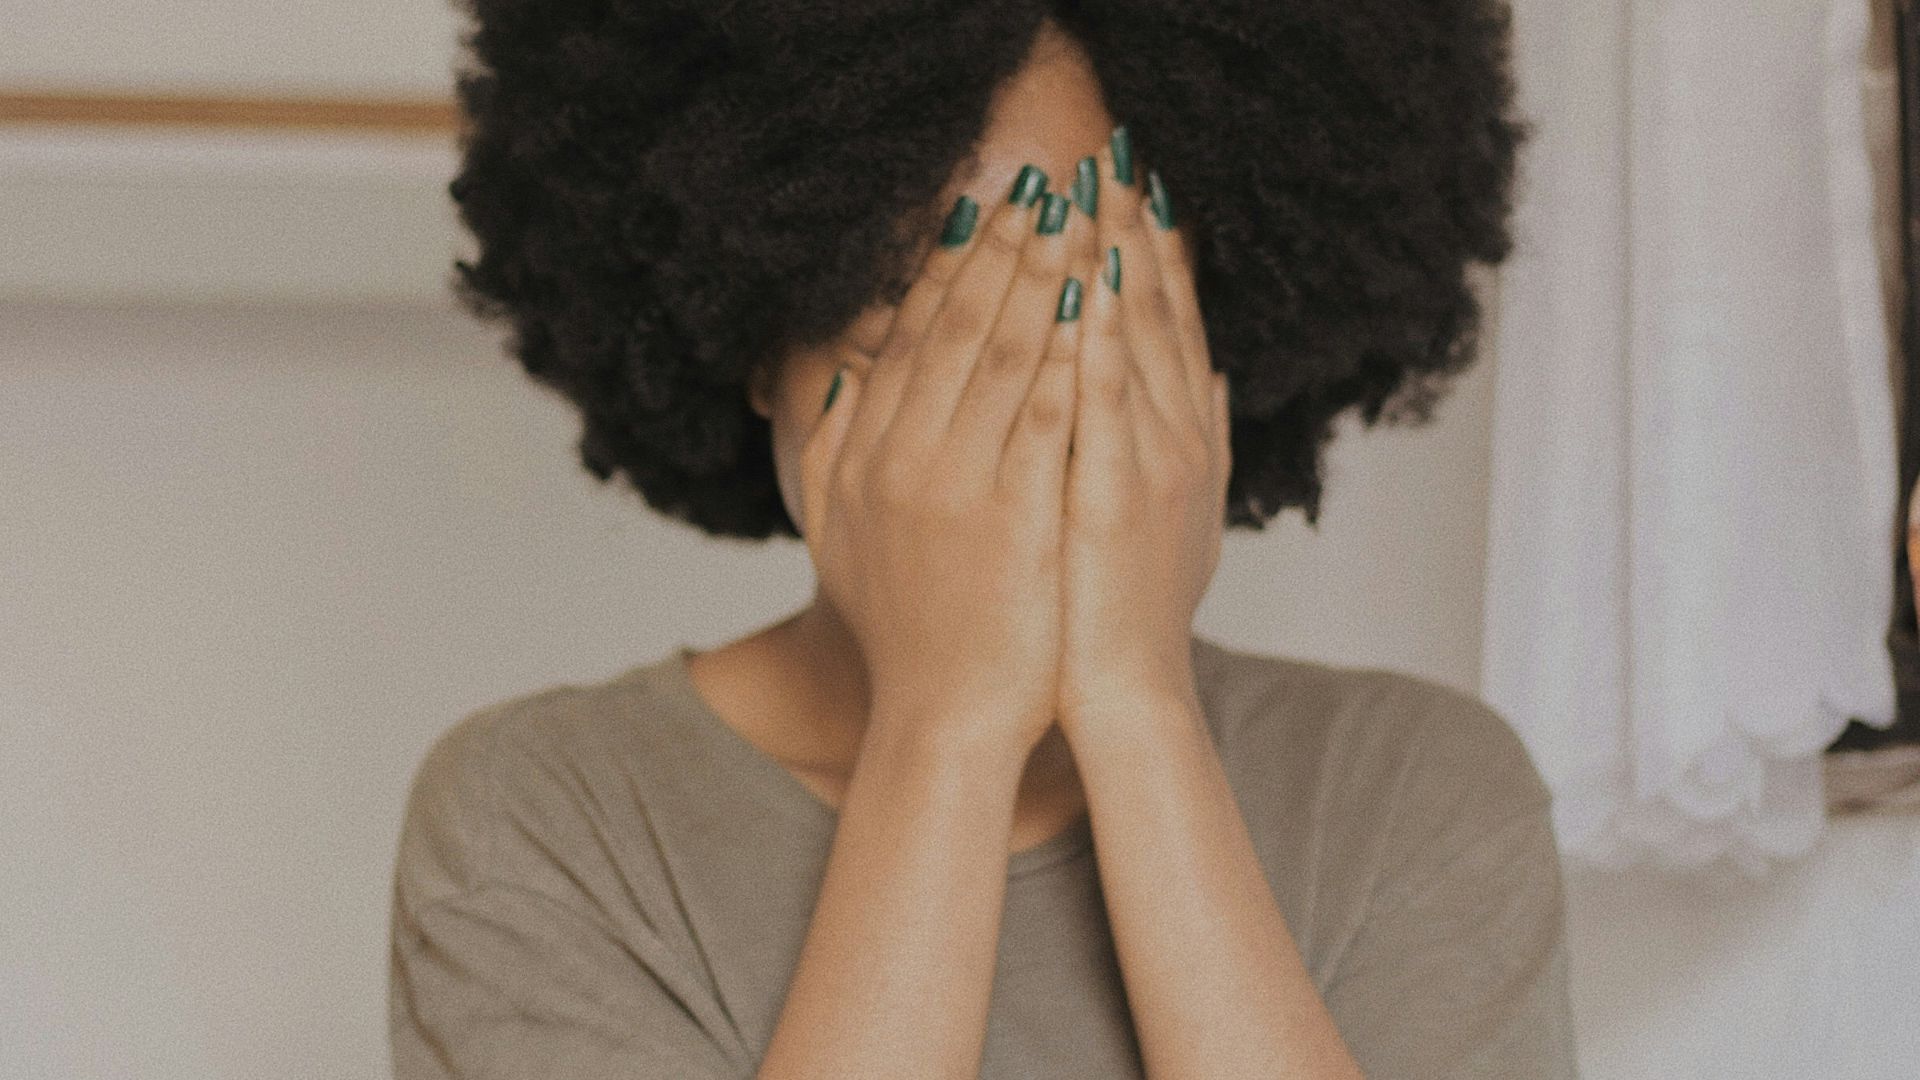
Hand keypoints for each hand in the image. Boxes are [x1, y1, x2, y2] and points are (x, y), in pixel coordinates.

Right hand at [802, 179, 1097, 759]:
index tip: (984, 213)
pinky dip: (1067, 356)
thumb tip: (846, 369)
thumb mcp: (840, 531)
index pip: (912, 337)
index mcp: (868, 454)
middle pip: (957, 328)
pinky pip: (1045, 416)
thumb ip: (835, 446)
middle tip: (1041, 190)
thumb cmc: (904, 627)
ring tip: (1073, 223)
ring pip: (1002, 356)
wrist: (944, 716)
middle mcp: (904, 459)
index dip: (950, 266)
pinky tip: (1094, 309)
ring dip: (1040, 280)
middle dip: (1003, 251)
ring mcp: (958, 486)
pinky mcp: (1015, 517)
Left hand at [1057, 146, 1230, 729]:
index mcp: (1183, 438)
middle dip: (1133, 233)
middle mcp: (1179, 439)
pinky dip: (1099, 338)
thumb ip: (1192, 440)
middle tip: (1114, 160)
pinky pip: (1106, 400)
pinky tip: (1086, 283)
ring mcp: (1154, 464)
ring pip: (1136, 341)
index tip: (1132, 190)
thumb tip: (1211, 377)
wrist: (1121, 692)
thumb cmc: (1125, 609)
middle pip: (1158, 315)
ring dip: (1116, 262)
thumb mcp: (1172, 515)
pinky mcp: (1117, 495)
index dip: (1154, 253)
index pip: (1168, 325)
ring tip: (1095, 191)